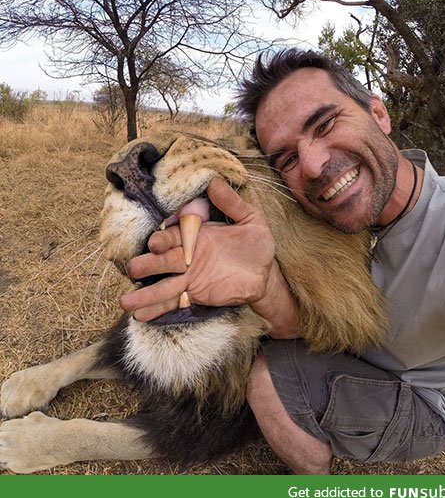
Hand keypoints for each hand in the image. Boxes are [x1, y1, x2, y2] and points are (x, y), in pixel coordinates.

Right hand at [120, 178, 276, 321]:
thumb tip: (214, 182)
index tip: (154, 244)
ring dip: (145, 294)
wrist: (266, 274)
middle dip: (148, 264)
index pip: (175, 236)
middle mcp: (188, 256)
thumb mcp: (251, 220)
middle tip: (134, 269)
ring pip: (163, 284)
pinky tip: (140, 316)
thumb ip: (232, 204)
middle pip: (163, 260)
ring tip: (126, 303)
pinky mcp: (195, 295)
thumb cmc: (257, 244)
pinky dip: (157, 310)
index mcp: (197, 235)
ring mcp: (190, 277)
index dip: (163, 239)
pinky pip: (174, 302)